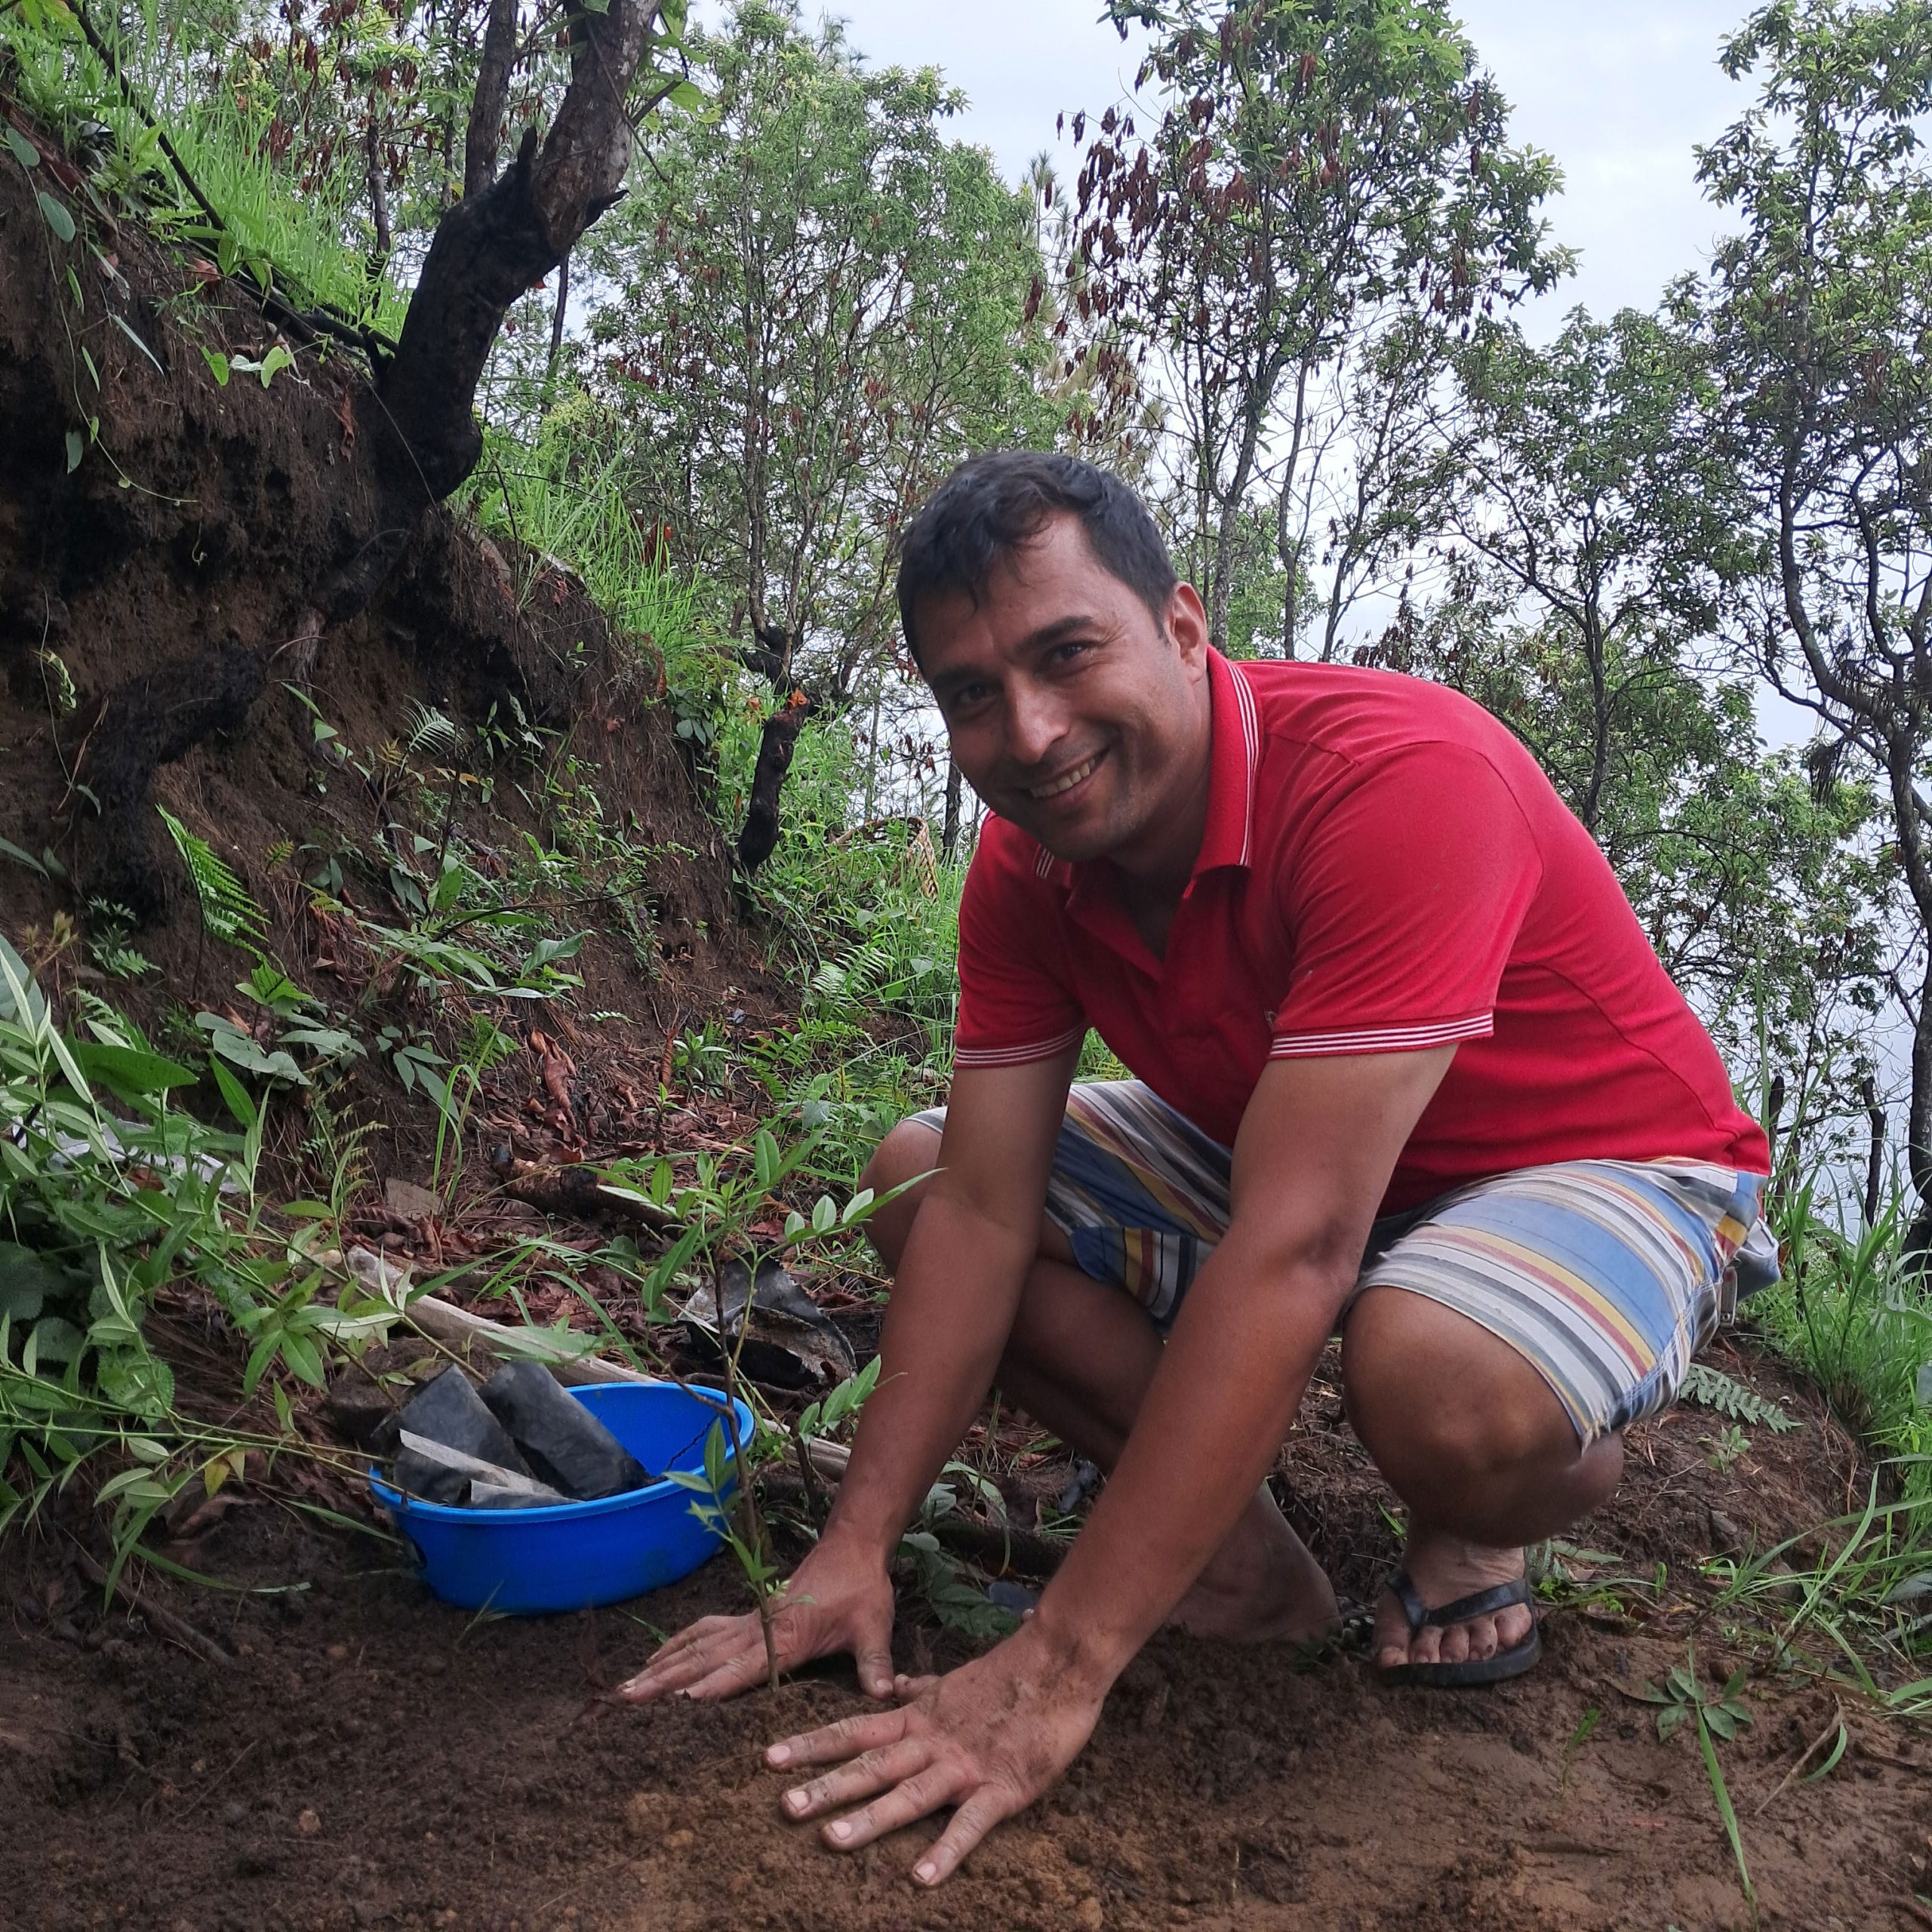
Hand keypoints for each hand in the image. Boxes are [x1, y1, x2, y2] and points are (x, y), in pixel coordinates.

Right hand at [617, 1535, 896, 1703]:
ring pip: (697, 1645)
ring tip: (627, 1688)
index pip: (746, 1665)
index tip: (684, 1702)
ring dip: (663, 1665)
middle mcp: (759, 1627)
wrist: (853, 1547)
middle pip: (706, 1656)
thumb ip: (876, 1662)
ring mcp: (749, 1620)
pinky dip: (678, 1646)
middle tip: (628, 1701)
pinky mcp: (748, 1616)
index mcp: (787, 1635)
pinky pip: (704, 1632)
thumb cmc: (863, 1589)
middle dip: (667, 1680)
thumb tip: (888, 1696)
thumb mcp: (874, 1625)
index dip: (717, 1684)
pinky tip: (657, 1662)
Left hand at [764, 1623, 1105, 1885]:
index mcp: (919, 1718)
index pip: (856, 1730)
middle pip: (871, 1766)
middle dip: (827, 1786)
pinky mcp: (1001, 1788)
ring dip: (870, 1817)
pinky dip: (946, 1850)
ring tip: (832, 1840)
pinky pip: (969, 1824)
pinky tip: (922, 1877)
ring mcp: (964, 1766)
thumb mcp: (953, 1681)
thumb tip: (891, 1686)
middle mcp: (932, 1742)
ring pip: (909, 1794)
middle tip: (783, 1806)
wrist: (1058, 1664)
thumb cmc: (1008, 1675)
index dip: (813, 1745)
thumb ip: (919, 1691)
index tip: (771, 1758)